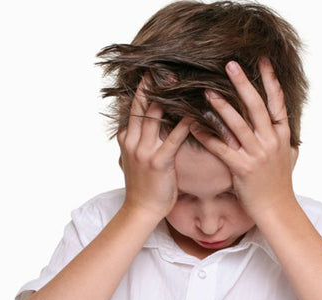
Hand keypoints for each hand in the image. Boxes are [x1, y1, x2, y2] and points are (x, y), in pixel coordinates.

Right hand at [118, 75, 192, 220]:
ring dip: (167, 96)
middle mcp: (132, 141)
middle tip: (165, 65)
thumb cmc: (144, 187)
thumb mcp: (137, 160)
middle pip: (141, 104)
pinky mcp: (158, 162)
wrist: (141, 211)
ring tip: (179, 79)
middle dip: (152, 83)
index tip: (152, 71)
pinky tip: (195, 112)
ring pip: (153, 115)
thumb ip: (142, 141)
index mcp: (126, 139)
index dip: (142, 88)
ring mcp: (143, 151)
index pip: (133, 107)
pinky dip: (185, 123)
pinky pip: (173, 138)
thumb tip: (153, 127)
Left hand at [189, 58, 298, 220]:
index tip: (261, 61)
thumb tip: (285, 129)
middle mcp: (270, 142)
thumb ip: (284, 141)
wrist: (277, 210)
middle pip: (257, 107)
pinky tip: (194, 126)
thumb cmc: (278, 185)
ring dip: (221, 106)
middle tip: (230, 65)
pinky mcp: (242, 169)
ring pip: (238, 125)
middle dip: (243, 84)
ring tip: (207, 91)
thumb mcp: (288, 158)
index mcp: (281, 136)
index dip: (270, 80)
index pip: (277, 103)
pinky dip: (207, 136)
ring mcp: (257, 155)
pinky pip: (221, 148)